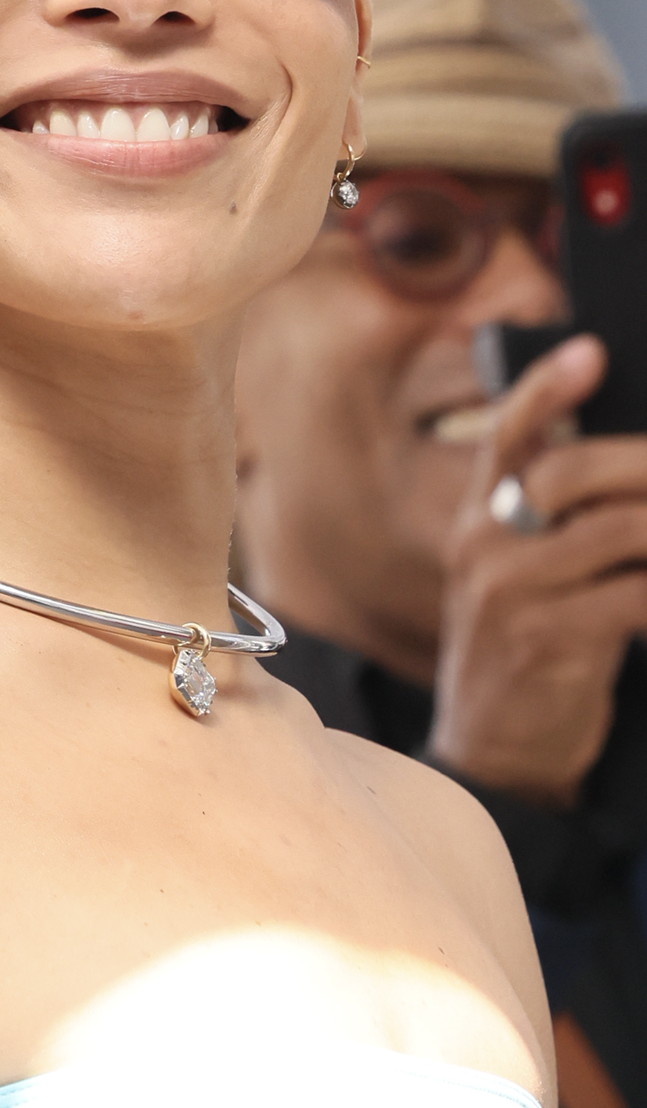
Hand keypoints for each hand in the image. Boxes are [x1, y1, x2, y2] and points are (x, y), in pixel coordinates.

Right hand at [430, 335, 646, 805]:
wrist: (492, 758)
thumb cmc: (523, 658)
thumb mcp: (517, 583)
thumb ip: (554, 532)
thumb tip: (627, 487)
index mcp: (477, 521)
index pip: (508, 436)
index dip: (545, 387)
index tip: (590, 349)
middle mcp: (485, 544)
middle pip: (572, 472)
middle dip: (644, 461)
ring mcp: (511, 591)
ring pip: (620, 532)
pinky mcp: (546, 639)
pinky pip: (634, 598)